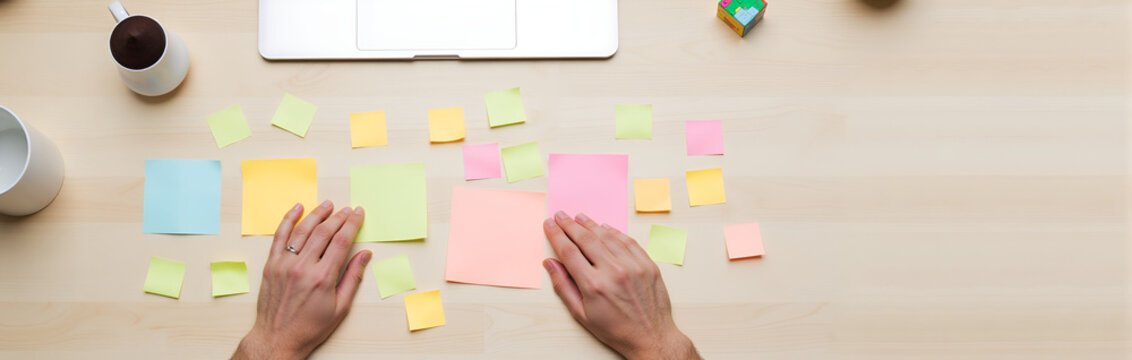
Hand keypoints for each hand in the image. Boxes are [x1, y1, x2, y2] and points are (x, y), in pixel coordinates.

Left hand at [232, 201, 371, 359]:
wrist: (277, 339)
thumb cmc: (310, 327)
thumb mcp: (340, 307)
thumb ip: (353, 277)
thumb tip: (365, 255)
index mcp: (323, 278)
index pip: (341, 241)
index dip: (352, 224)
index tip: (358, 213)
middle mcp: (303, 267)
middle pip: (324, 232)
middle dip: (338, 217)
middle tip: (347, 209)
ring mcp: (284, 264)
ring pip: (303, 230)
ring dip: (317, 214)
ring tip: (327, 205)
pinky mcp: (271, 265)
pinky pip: (280, 236)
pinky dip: (288, 220)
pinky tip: (297, 209)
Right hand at [543, 211, 699, 359]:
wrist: (651, 337)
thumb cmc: (616, 329)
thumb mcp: (582, 315)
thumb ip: (564, 286)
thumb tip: (550, 263)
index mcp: (594, 285)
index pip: (569, 251)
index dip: (556, 235)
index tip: (549, 225)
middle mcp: (613, 272)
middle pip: (586, 239)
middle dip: (570, 225)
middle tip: (560, 215)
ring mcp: (633, 266)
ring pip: (607, 236)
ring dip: (591, 224)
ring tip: (579, 217)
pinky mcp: (648, 265)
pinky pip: (628, 241)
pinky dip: (614, 232)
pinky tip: (605, 227)